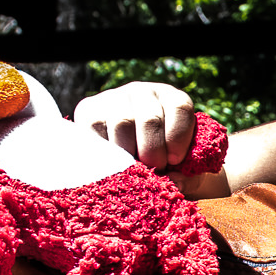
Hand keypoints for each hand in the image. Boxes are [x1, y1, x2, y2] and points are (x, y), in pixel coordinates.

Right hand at [75, 81, 195, 169]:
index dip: (178, 138)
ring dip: (129, 154)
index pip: (179, 107)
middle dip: (153, 151)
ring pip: (123, 122)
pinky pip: (95, 127)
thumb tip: (174, 182)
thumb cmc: (163, 165)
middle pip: (150, 118)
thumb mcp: (181, 169)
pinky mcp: (89, 109)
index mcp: (171, 98)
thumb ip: (186, 178)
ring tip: (132, 171)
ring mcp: (114, 97)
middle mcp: (142, 92)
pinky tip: (112, 165)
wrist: (129, 160)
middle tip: (152, 170)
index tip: (175, 161)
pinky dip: (105, 151)